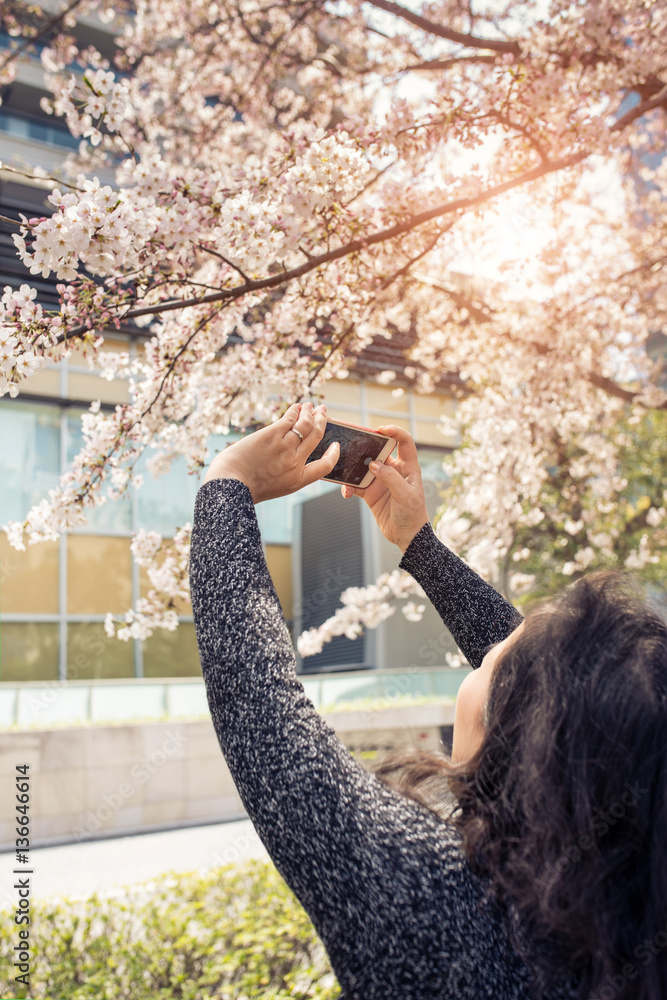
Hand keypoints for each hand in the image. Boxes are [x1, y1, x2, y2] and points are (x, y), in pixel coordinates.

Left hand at [203, 401, 339, 503]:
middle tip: (323, 412)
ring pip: (305, 424)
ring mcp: (285, 446)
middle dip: (322, 421)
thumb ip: (287, 473)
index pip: (325, 466)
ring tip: (310, 406)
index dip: (333, 455)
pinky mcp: (272, 434)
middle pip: (316, 436)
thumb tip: (291, 454)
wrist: (231, 483)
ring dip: (310, 412)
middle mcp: (296, 461)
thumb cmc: (247, 487)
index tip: (335, 446)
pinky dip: (295, 410)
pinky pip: (289, 418)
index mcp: (298, 479)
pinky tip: (296, 406)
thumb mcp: (275, 487)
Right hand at [340, 424, 428, 552]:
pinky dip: (348, 487)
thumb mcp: (406, 495)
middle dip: (366, 446)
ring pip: (363, 467)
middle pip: (379, 450)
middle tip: (354, 444)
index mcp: (408, 467)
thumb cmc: (413, 514)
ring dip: (353, 468)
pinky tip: (346, 493)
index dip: (395, 431)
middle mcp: (393, 471)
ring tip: (344, 470)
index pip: (404, 442)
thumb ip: (390, 478)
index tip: (380, 429)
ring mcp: (380, 481)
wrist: (406, 536)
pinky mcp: (370, 493)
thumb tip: (373, 464)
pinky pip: (355, 485)